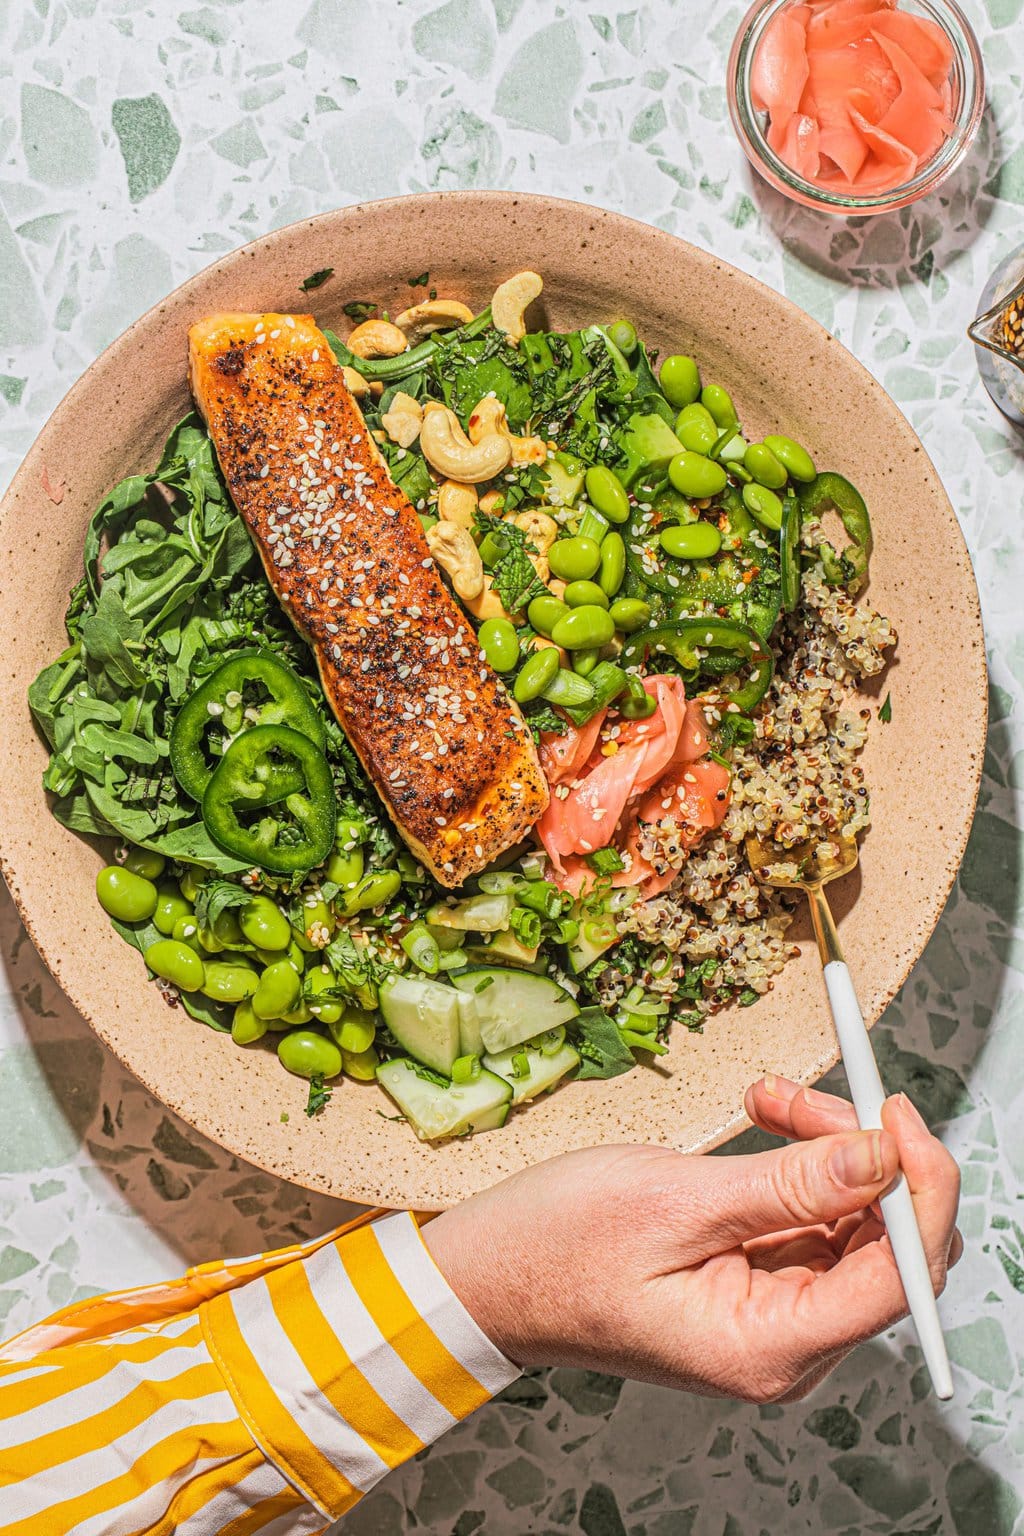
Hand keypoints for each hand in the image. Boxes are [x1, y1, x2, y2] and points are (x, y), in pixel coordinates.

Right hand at [423, 1077, 960, 1402]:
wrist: (487, 1275)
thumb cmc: (554, 1251)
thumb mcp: (674, 1201)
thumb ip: (790, 1184)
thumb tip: (882, 1157)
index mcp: (769, 1347)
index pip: (899, 1278)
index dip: (918, 1190)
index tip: (897, 1116)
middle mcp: (785, 1342)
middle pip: (885, 1246)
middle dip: (865, 1158)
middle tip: (810, 1095)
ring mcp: (770, 1312)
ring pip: (852, 1222)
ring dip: (826, 1149)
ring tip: (769, 1099)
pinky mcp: (752, 1280)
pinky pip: (809, 1218)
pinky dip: (798, 1162)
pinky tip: (765, 1119)